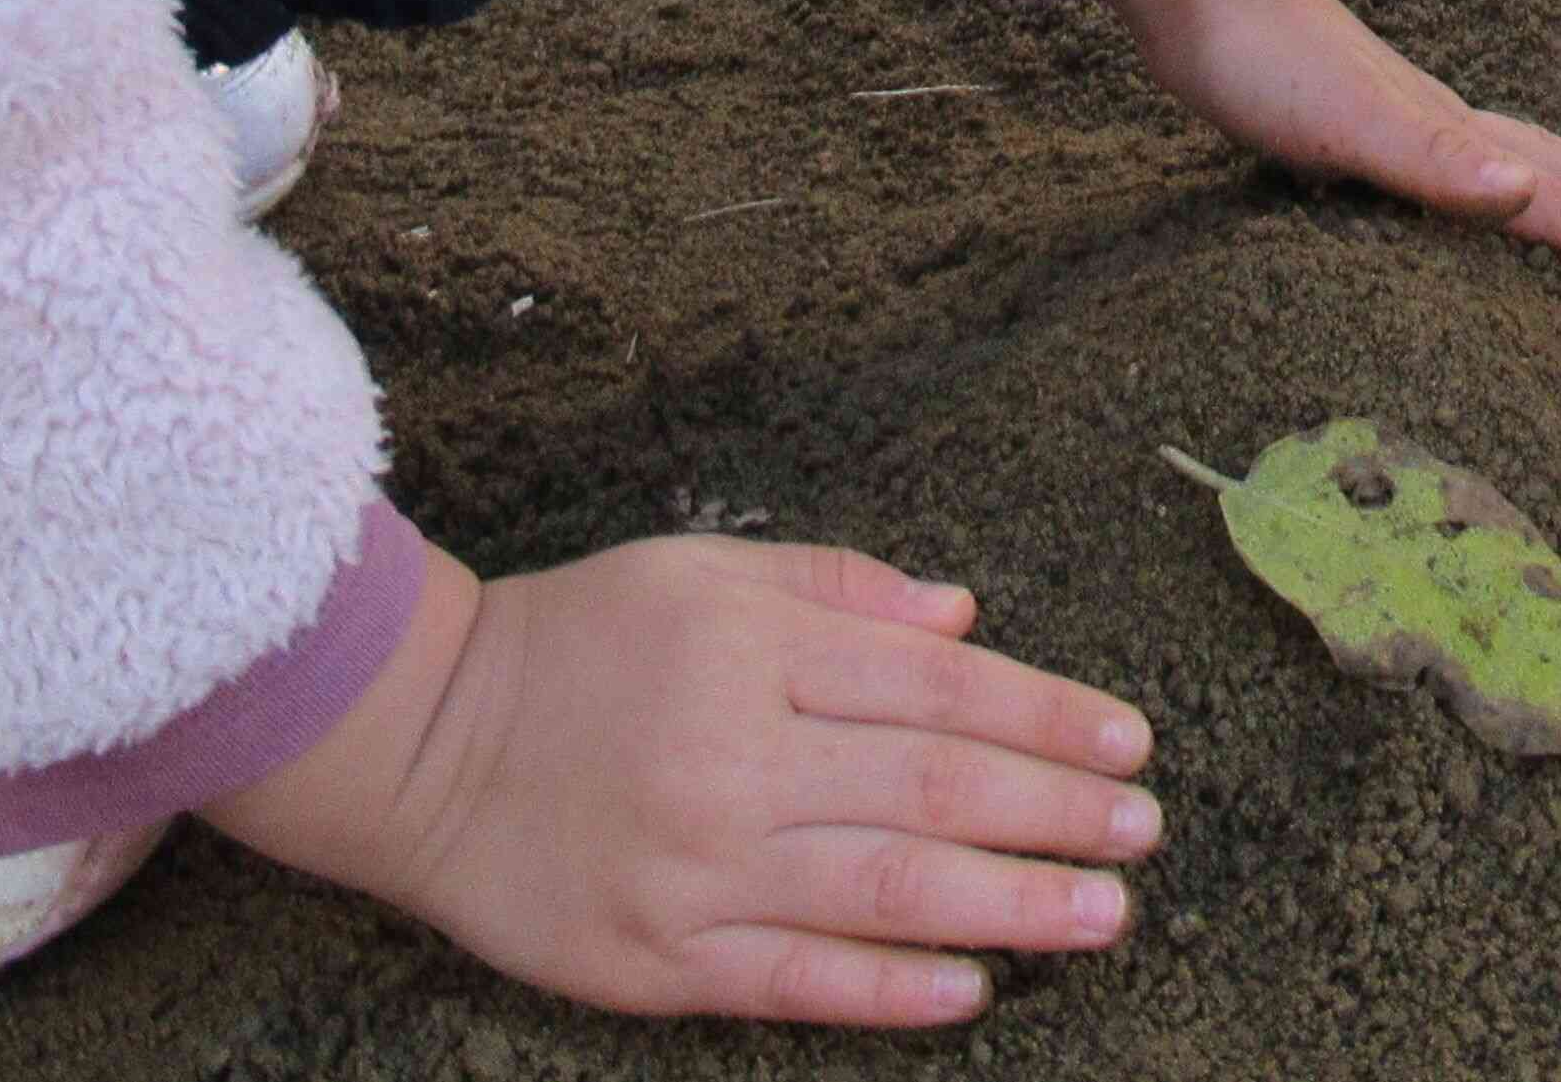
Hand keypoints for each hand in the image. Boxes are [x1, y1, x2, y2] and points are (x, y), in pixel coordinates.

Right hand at [206, 533, 1158, 1027]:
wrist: (416, 742)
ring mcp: (697, 868)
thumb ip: (841, 591)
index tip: (1127, 743)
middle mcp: (736, 758)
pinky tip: (972, 987)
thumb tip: (966, 619)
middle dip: (1055, 813)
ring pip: (883, 891)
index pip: (938, 688)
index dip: (1046, 715)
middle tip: (1144, 834)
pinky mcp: (654, 961)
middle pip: (930, 789)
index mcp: (756, 651)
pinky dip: (889, 988)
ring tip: (1102, 915)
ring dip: (1008, 905)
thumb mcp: (705, 571)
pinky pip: (795, 981)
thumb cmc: (579, 640)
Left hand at [1105, 0, 1560, 295]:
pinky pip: (1485, 161)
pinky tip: (1507, 179)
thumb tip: (1528, 191)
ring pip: (1538, 160)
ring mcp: (1419, 122)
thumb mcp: (1346, 128)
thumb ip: (1435, 164)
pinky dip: (1525, 176)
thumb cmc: (1263, 64)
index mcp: (1457, 141)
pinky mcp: (1377, 124)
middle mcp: (1454, 129)